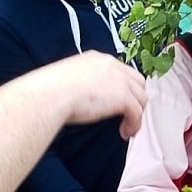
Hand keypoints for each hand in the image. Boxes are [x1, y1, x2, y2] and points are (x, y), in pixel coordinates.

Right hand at [27, 52, 146, 138]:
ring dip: (136, 113)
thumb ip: (85, 82)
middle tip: (128, 114)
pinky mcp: (124, 97)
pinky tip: (124, 133)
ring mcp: (120, 80)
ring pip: (141, 97)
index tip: (120, 102)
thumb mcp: (71, 78)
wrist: (51, 94)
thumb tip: (88, 96)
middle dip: (136, 98)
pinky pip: (137, 112)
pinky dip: (134, 124)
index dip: (125, 87)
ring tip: (126, 127)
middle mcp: (113, 65)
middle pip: (138, 82)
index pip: (122, 71)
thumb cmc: (51, 90)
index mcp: (98, 58)